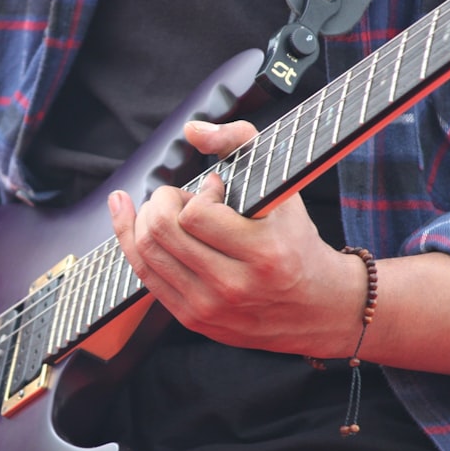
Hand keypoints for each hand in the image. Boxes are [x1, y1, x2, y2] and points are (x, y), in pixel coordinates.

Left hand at [108, 120, 365, 357]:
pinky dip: (132, 239)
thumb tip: (191, 130)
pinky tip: (132, 216)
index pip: (195, 215)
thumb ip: (240, 143)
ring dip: (147, 218)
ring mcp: (209, 308)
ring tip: (169, 210)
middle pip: (161, 232)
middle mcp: (233, 287)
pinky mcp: (192, 319)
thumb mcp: (282, 187)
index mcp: (263, 254)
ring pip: (146, 252)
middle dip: (162, 201)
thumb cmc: (295, 240)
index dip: (198, 193)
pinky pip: (144, 275)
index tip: (216, 190)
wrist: (317, 307)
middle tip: (182, 197)